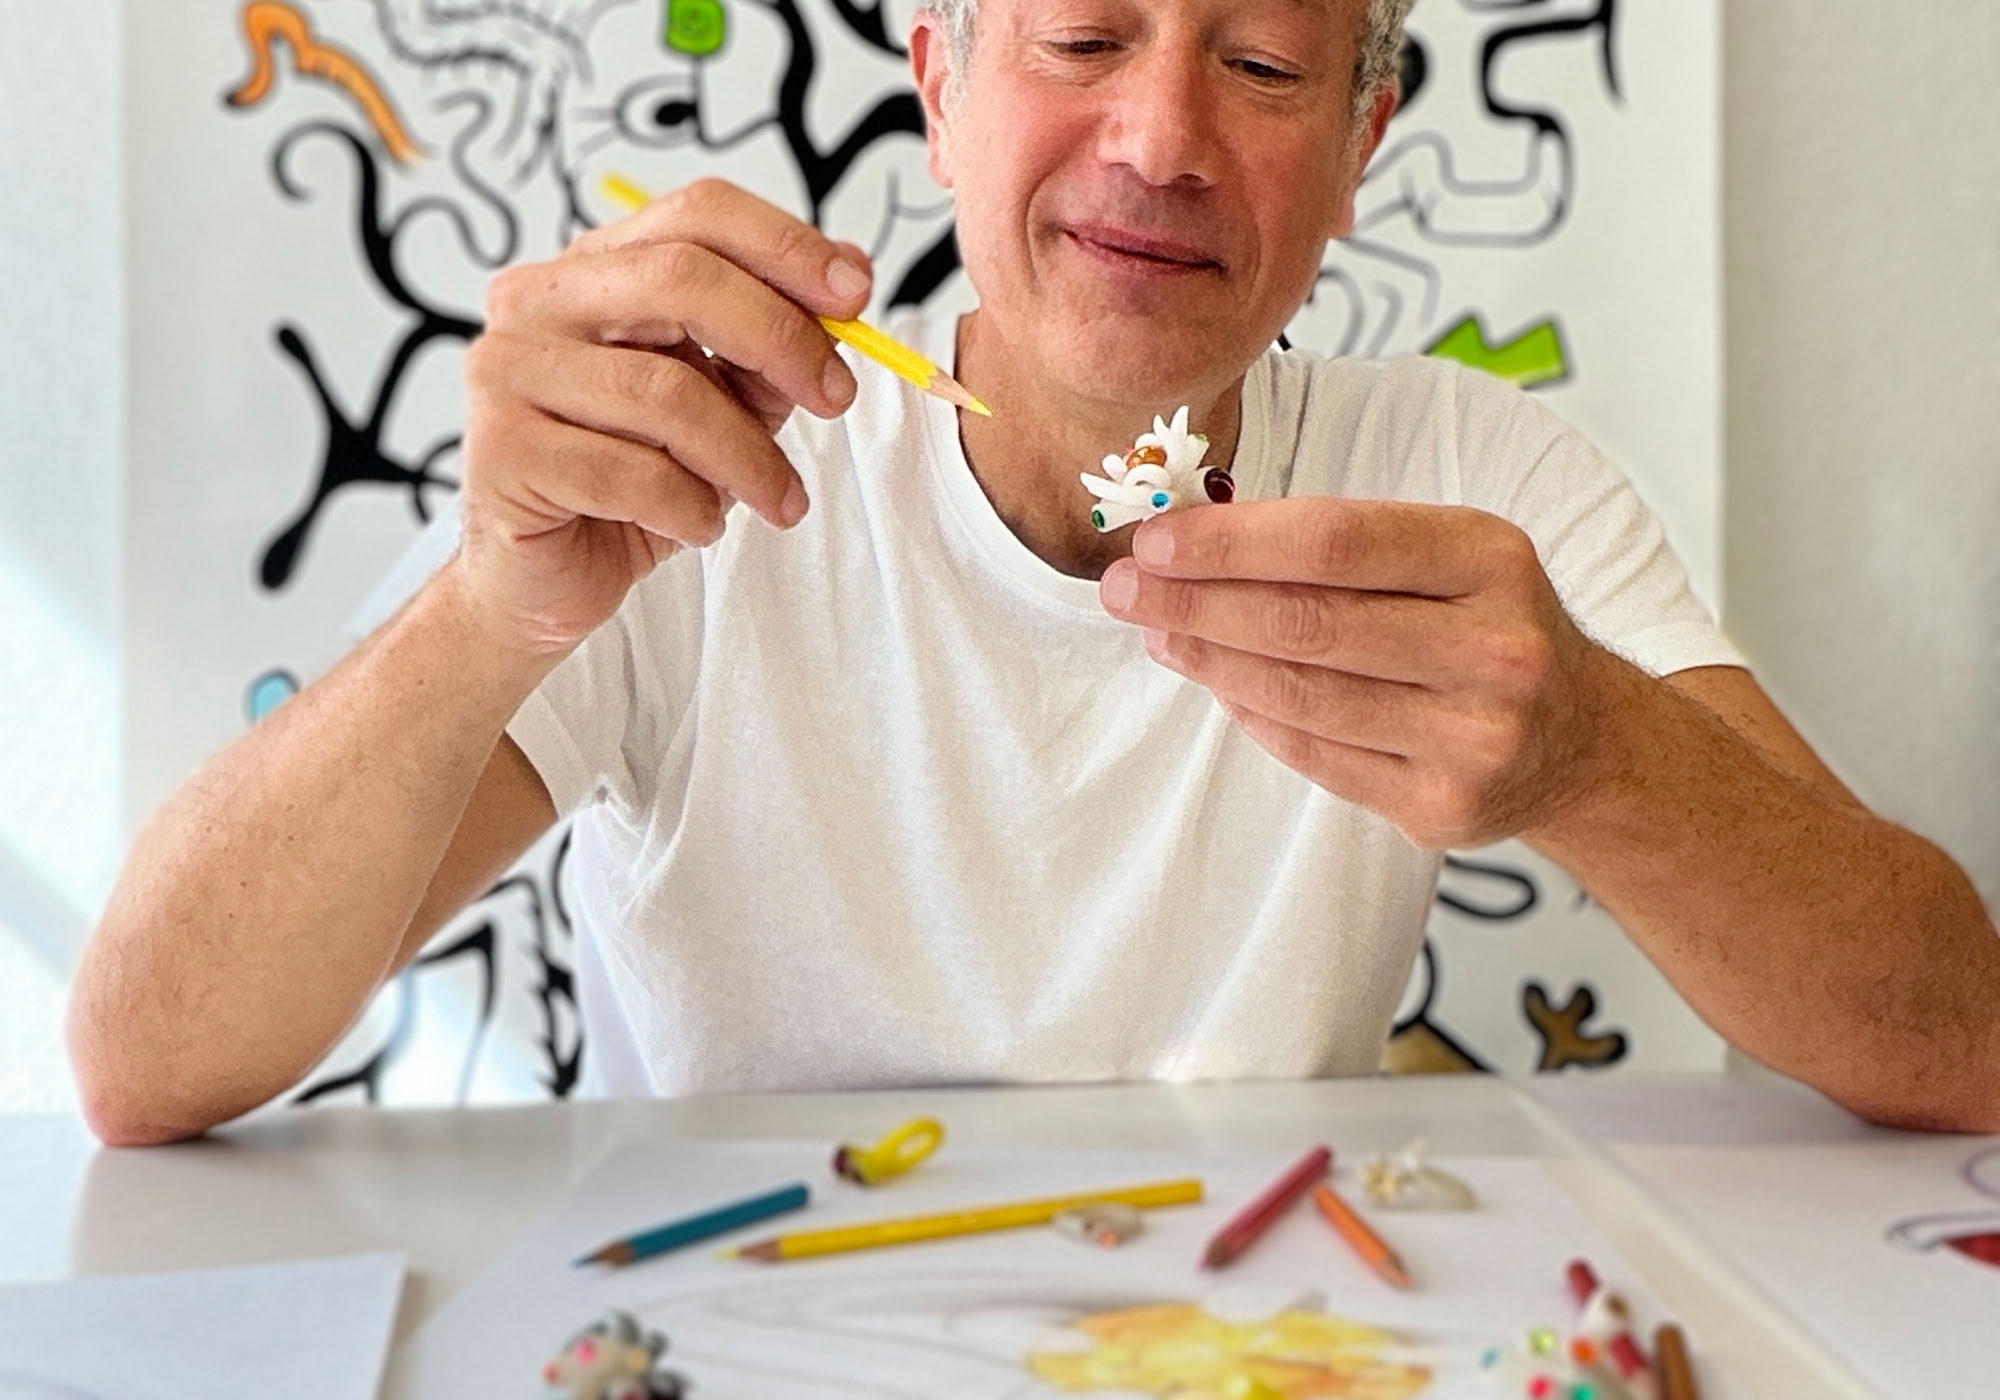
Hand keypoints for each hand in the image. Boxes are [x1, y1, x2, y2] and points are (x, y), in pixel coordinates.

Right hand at [456, 178, 874, 656]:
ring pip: (665, 392)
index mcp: (593, 268)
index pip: (696, 214)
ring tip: (779, 500)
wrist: (546, 581)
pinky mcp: (500, 451)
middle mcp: (537, 302)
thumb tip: (852, 273)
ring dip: (748, 456)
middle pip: (680, 279)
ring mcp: (506, 371)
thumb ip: (774, 342)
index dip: (786, 246)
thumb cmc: (636, 484)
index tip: (856, 297)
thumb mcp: (725, 403)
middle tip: (838, 400)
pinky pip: (628, 473)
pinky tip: (700, 527)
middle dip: (780, 338)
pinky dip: (690, 507)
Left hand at [1099, 498, 1626, 849]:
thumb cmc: (1491, 626)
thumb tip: (1197, 536)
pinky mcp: (1444, 807)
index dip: (1232, 542)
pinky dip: (1253, 716)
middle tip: (1125, 587)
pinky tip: (1215, 684)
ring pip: (1302, 696)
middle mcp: (1494, 649)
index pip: (1334, 541)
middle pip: (1308, 623)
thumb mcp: (1454, 557)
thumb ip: (1345, 543)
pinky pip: (1317, 755)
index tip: (1157, 539)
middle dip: (1197, 601)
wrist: (1585, 742)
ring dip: (1210, 661)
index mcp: (1491, 558)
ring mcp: (1474, 737)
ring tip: (1157, 631)